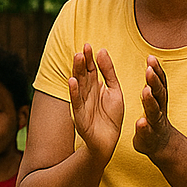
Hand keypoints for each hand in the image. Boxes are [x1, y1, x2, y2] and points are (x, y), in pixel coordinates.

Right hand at [68, 43, 124, 164]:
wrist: (109, 141)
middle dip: (82, 62)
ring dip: (77, 71)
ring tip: (77, 58)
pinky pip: (76, 102)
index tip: (88, 45)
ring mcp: (81, 104)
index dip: (89, 58)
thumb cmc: (112, 116)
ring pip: (79, 85)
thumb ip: (108, 72)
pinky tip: (72, 81)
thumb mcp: (115, 90)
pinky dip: (74, 91)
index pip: (90, 69)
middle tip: (82, 49)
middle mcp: (86, 93)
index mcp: (94, 86)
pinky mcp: (80, 116)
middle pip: (83, 74)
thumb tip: (102, 51)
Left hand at [132, 55, 178, 161]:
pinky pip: (147, 131)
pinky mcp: (148, 136)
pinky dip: (144, 127)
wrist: (161, 145)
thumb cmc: (154, 118)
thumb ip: (152, 83)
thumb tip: (151, 61)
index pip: (159, 82)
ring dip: (150, 100)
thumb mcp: (154, 99)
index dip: (156, 70)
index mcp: (158, 98)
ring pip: (154, 110)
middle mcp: (159, 109)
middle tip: (149, 69)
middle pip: (158, 93)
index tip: (151, 57)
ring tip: (145, 91)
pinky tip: (141, 122)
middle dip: (154, 81)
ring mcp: (155, 123)